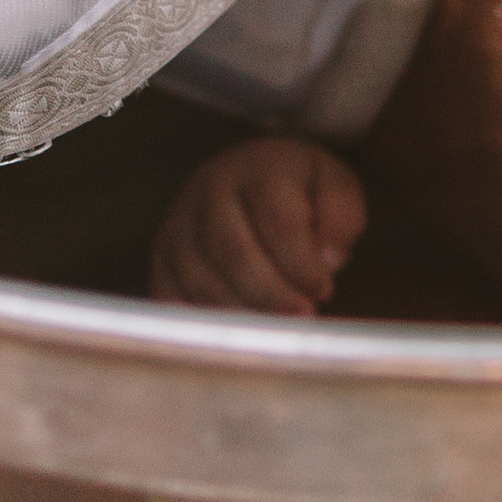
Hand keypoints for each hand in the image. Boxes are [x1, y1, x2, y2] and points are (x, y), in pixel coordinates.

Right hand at [153, 136, 368, 315]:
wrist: (247, 175)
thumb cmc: (299, 189)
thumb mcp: (333, 184)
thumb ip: (340, 215)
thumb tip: (328, 258)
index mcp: (259, 169)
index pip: (278, 222)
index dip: (301, 263)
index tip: (324, 291)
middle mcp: (209, 193)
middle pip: (234, 254)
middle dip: (271, 294)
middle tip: (301, 318)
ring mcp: (178, 225)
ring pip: (202, 280)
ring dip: (242, 312)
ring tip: (275, 329)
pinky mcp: (161, 258)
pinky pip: (173, 297)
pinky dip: (205, 320)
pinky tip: (237, 333)